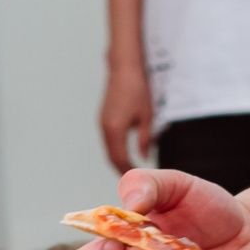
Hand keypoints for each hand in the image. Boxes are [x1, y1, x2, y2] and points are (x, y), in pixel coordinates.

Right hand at [98, 53, 155, 173]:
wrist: (124, 68)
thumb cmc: (138, 89)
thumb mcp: (147, 116)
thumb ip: (145, 139)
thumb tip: (144, 158)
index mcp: (115, 129)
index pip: (120, 159)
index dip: (129, 172)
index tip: (140, 180)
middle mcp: (105, 128)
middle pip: (111, 157)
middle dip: (122, 170)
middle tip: (135, 182)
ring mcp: (102, 123)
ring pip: (108, 150)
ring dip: (118, 161)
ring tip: (132, 171)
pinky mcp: (104, 118)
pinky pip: (108, 141)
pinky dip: (116, 151)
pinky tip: (126, 155)